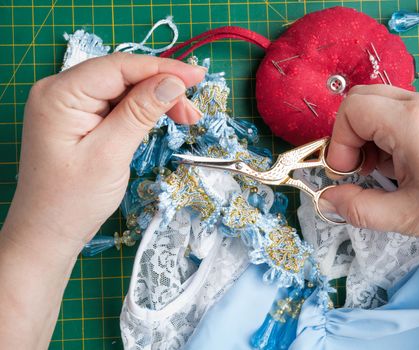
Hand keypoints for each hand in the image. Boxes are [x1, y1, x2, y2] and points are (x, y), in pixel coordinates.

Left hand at [0, 53, 204, 348]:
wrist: (48, 233)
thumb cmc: (72, 201)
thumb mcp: (110, 154)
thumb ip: (140, 113)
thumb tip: (173, 82)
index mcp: (59, 95)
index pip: (118, 67)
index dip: (161, 68)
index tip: (197, 75)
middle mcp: (60, 91)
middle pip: (121, 75)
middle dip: (161, 86)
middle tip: (192, 110)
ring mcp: (68, 104)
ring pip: (123, 88)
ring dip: (155, 99)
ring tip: (185, 117)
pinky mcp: (78, 118)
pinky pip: (116, 104)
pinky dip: (142, 110)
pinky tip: (161, 117)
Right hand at [323, 85, 418, 272]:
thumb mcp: (406, 216)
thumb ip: (358, 208)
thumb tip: (326, 201)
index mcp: (411, 122)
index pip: (352, 109)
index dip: (339, 142)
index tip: (347, 174)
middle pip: (363, 98)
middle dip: (349, 133)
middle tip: (357, 169)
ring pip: (382, 104)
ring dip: (368, 134)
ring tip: (380, 171)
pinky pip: (402, 112)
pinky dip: (388, 134)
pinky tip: (400, 166)